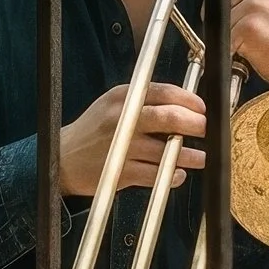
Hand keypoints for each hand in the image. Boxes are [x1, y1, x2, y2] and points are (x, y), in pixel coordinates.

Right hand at [58, 82, 207, 195]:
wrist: (62, 158)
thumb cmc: (94, 130)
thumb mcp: (114, 105)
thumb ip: (145, 102)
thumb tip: (185, 105)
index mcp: (122, 98)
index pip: (164, 92)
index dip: (190, 100)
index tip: (203, 109)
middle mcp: (122, 120)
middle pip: (169, 118)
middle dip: (196, 124)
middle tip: (206, 129)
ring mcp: (122, 147)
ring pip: (167, 151)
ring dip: (190, 155)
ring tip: (200, 157)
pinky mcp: (121, 172)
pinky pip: (156, 175)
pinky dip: (172, 175)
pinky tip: (177, 173)